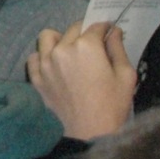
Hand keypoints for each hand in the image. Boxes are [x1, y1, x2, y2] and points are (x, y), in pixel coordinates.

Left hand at [29, 21, 136, 139]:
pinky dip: (43, 57)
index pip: (95, 26)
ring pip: (47, 37)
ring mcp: (45, 63)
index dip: (105, 28)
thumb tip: (113, 31)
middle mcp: (62, 49)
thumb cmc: (113, 104)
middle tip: (94, 46)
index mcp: (86, 46)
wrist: (90, 132)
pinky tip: (54, 64)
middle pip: (73, 30)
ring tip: (70, 51)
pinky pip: (34, 57)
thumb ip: (118, 48)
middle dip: (85, 34)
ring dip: (59, 39)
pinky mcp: (36, 78)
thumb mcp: (125, 74)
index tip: (109, 34)